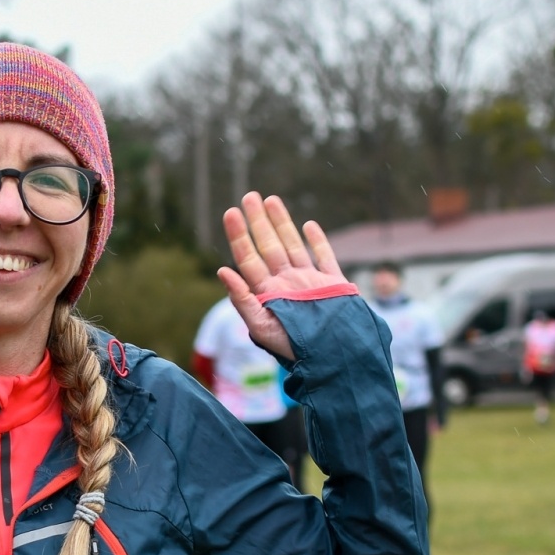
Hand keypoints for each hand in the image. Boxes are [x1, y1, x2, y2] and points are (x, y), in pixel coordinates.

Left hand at [218, 193, 349, 360]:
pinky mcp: (333, 284)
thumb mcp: (261, 326)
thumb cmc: (293, 348)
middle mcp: (286, 284)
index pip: (248, 258)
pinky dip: (317, 240)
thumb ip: (242, 299)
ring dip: (282, 223)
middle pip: (268, 246)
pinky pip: (324, 256)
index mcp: (267, 293)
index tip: (231, 213)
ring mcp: (309, 282)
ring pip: (293, 245)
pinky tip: (308, 225)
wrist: (333, 358)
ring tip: (271, 199)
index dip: (239, 235)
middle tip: (249, 196)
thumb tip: (222, 270)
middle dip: (258, 221)